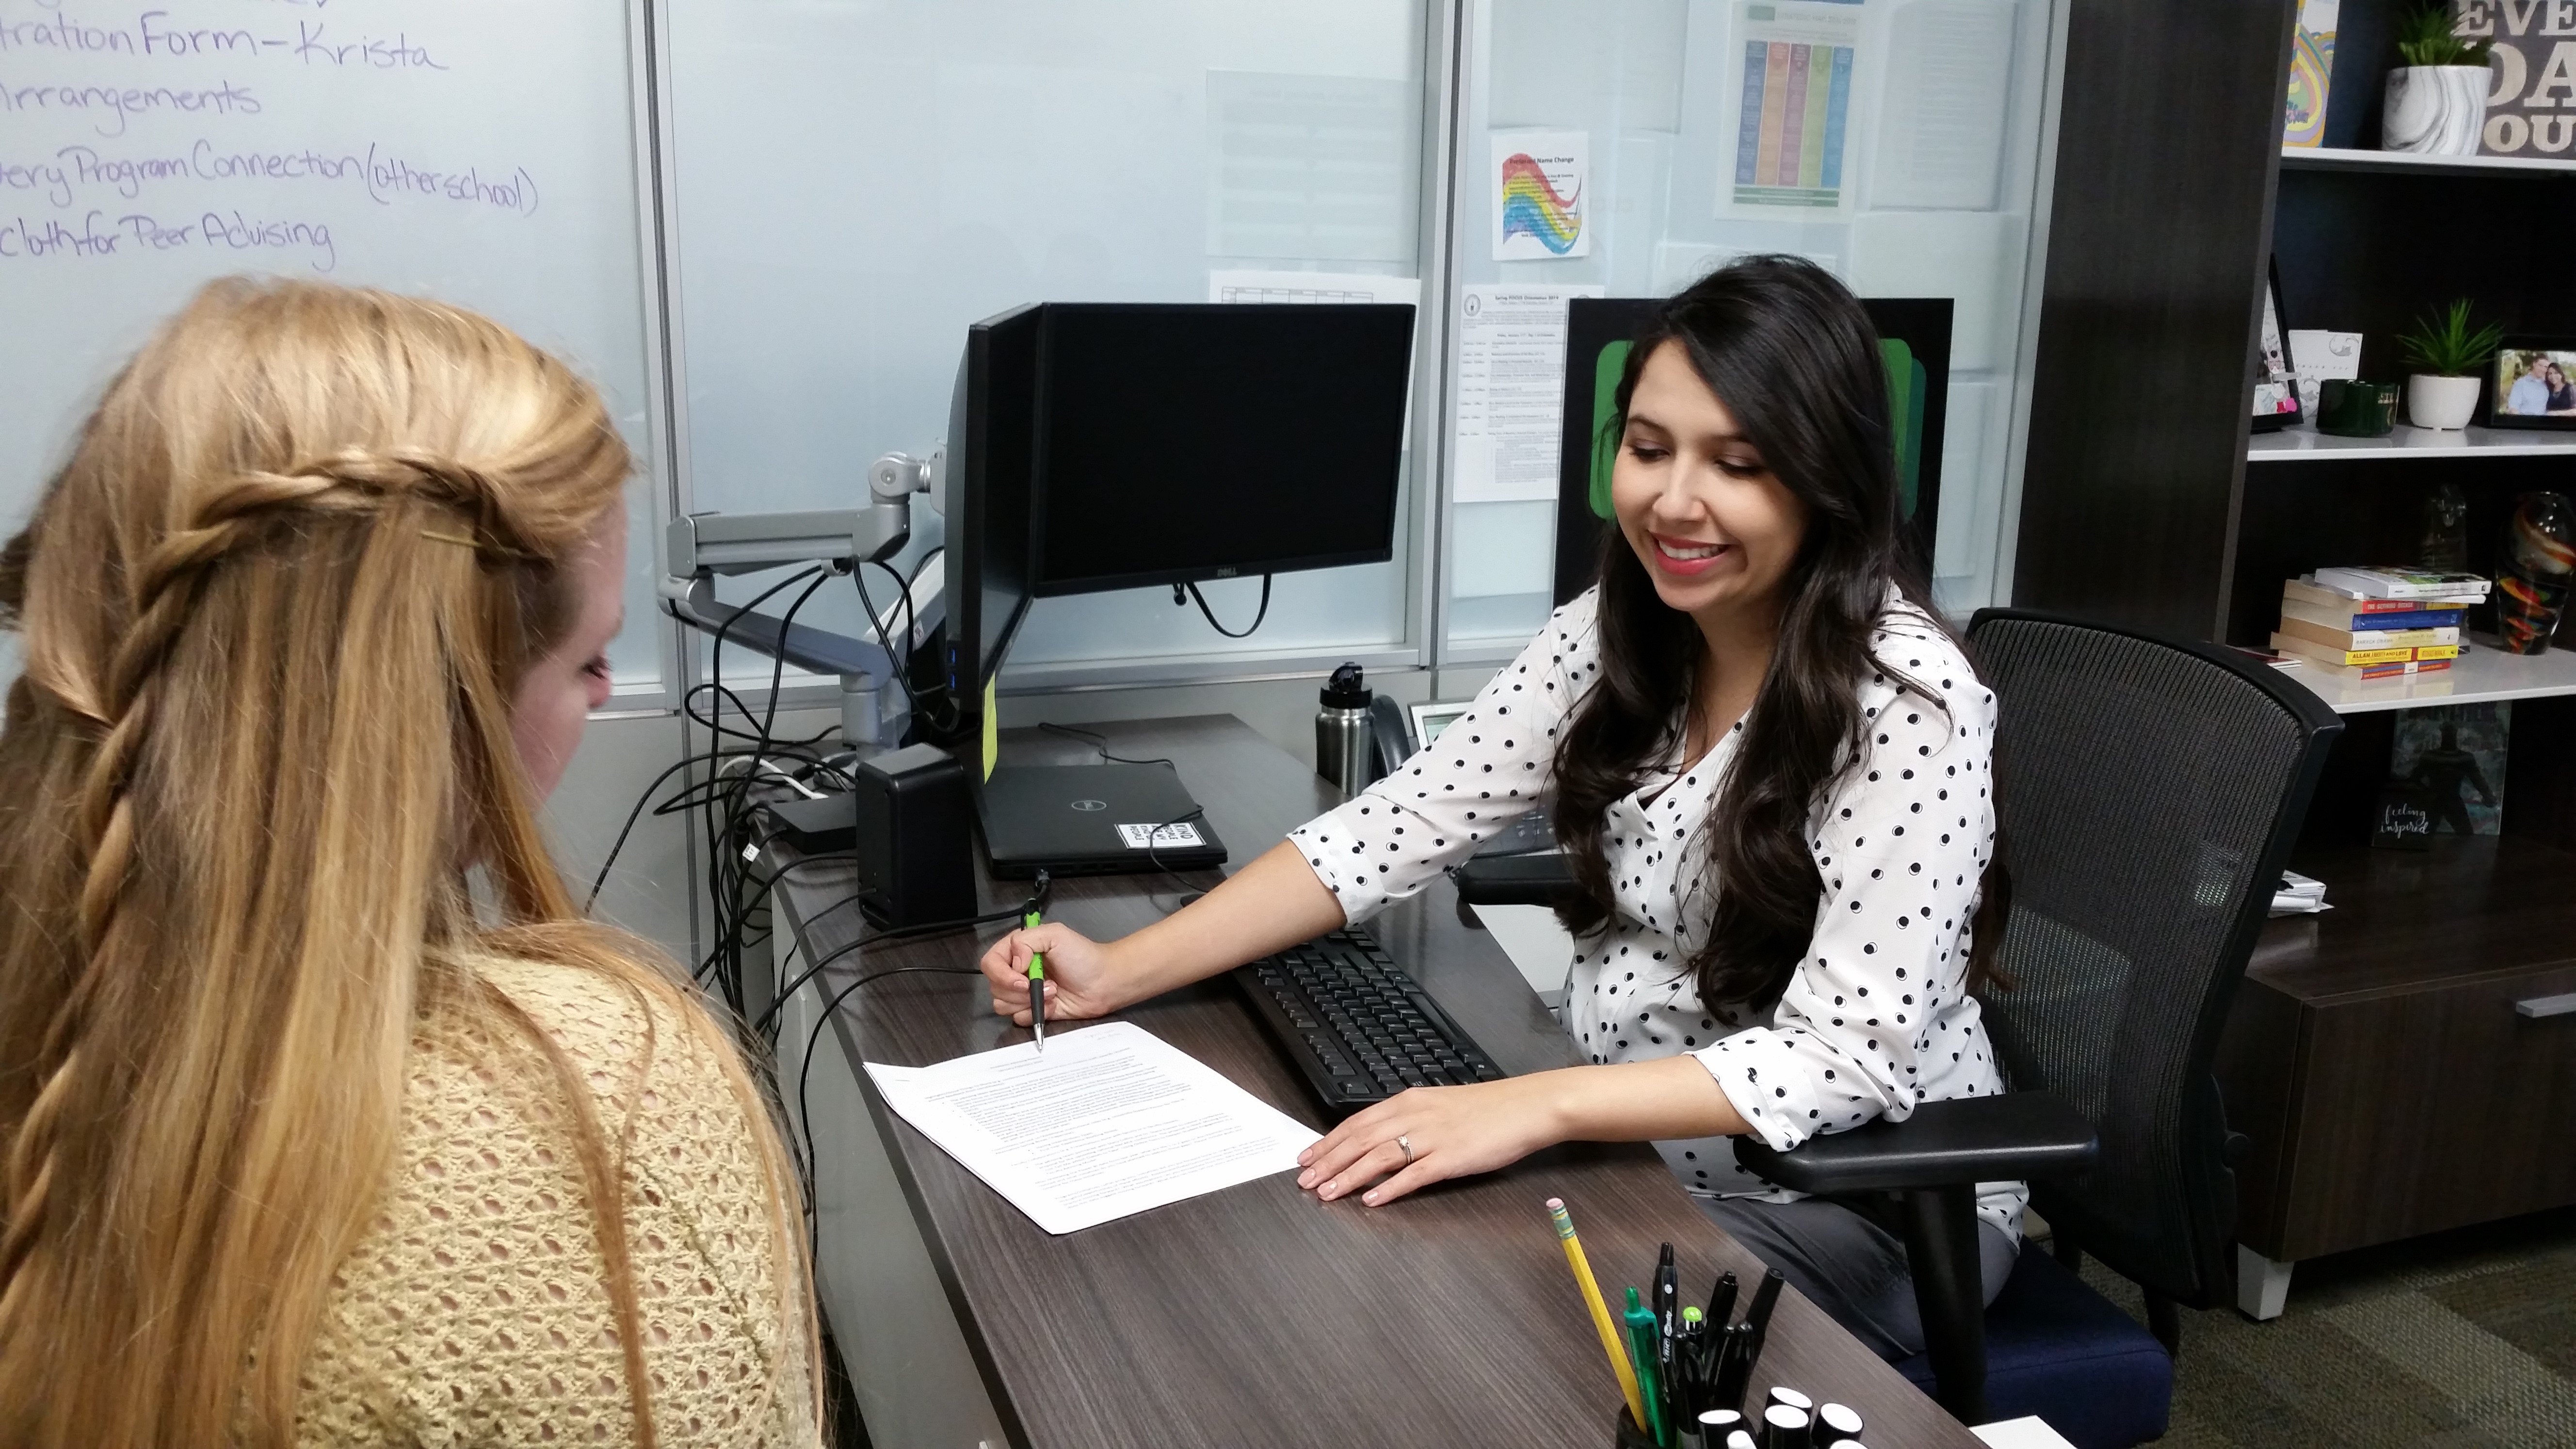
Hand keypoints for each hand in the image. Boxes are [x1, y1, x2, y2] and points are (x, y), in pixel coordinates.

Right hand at [979, 922, 1132, 1025]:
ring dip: (1029, 1001)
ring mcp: (1024, 993)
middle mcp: (1017, 971)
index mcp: (1017, 950)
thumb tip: (1014, 963)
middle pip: (994, 987)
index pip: (990, 963)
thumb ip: (1026, 941)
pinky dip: (1035, 1013)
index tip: (1023, 978)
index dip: (1001, 974)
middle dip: (1020, 990)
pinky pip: (1018, 1018)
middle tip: (1047, 983)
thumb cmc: (1083, 956)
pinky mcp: (1034, 1010)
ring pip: (1003, 1005)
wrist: (1104, 982)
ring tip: (1053, 992)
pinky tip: (1053, 1004)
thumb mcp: (1055, 935)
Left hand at [1295, 1075, 1568, 1206]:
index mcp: (1409, 1102)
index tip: (1307, 1157)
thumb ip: (1407, 1120)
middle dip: (1328, 1161)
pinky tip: (1372, 1200)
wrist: (1526, 1107)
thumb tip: (1376, 1138)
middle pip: (1361, 1139)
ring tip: (1327, 1193)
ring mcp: (1433, 1137)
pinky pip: (1414, 1174)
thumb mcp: (1438, 1106)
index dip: (1329, 1141)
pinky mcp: (1453, 1157)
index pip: (1358, 1122)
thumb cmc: (1486, 1109)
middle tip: (1304, 1180)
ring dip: (1349, 1176)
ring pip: (1380, 1156)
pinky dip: (1390, 1188)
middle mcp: (1415, 1116)